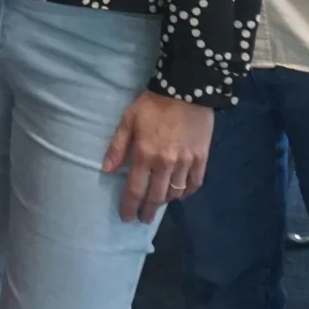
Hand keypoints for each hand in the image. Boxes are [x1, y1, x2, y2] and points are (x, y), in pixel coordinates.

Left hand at [102, 90, 212, 222]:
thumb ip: (117, 147)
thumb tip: (106, 170)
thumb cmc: (153, 105)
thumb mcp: (128, 121)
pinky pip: (195, 183)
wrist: (187, 90)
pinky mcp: (201, 158)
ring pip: (175, 192)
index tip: (126, 217)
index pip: (135, 189)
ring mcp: (185, 162)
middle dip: (148, 211)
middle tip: (144, 218)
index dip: (129, 206)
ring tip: (159, 203)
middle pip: (156, 196)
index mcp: (144, 155)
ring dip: (166, 201)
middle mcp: (165, 164)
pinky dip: (187, 192)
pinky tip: (180, 193)